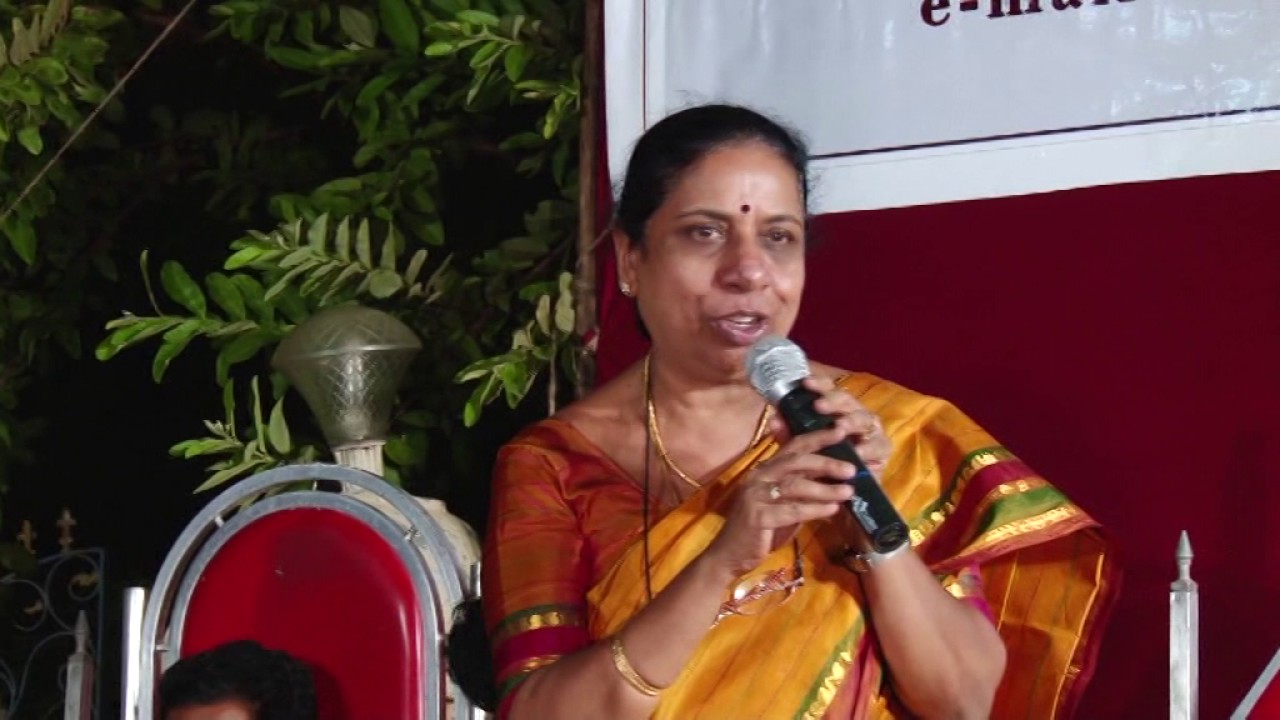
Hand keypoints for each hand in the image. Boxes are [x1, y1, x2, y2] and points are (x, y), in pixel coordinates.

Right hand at [702, 424, 855, 578]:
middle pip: (796, 461)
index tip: (841, 431)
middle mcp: (758, 477)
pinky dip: (814, 509)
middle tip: (851, 468)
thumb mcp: (783, 506)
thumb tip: (834, 482)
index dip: (817, 437)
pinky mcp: (757, 516)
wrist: (729, 555)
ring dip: (825, 488)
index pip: (793, 447)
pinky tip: (832, 510)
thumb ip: (801, 493)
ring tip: (848, 491)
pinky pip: (792, 510)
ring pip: (795, 485)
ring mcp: (755, 496)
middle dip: (826, 462)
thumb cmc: (759, 531)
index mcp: (765, 470)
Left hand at [767, 375, 891, 480]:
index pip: (828, 389)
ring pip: (864, 418)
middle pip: (847, 400)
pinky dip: (868, 448)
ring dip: (851, 421)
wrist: (841, 495)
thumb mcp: (802, 450)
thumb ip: (789, 435)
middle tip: (818, 406)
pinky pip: (878, 445)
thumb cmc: (821, 465)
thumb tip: (774, 419)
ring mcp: (871, 429)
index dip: (819, 384)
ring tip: (839, 427)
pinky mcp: (882, 448)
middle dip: (833, 401)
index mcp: (835, 409)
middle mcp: (854, 413)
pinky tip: (857, 452)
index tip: (805, 383)